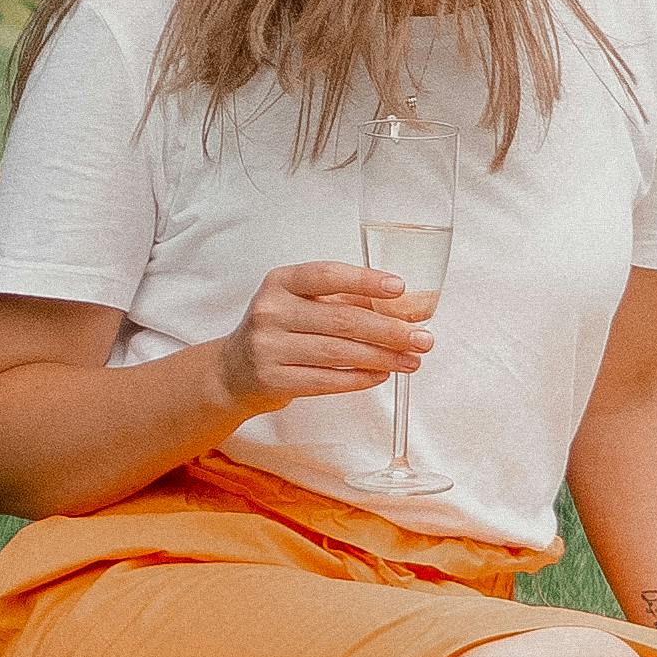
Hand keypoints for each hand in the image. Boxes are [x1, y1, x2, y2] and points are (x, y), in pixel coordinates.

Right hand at [212, 260, 429, 412]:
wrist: (234, 371)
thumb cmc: (281, 331)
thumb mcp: (305, 305)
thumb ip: (349, 301)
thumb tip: (405, 306)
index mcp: (281, 282)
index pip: (327, 276)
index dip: (365, 281)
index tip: (400, 288)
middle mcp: (271, 311)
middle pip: (342, 319)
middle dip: (389, 331)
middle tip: (422, 339)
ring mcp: (268, 346)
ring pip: (338, 353)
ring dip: (382, 358)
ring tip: (410, 361)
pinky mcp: (273, 379)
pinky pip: (326, 380)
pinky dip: (359, 378)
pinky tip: (381, 375)